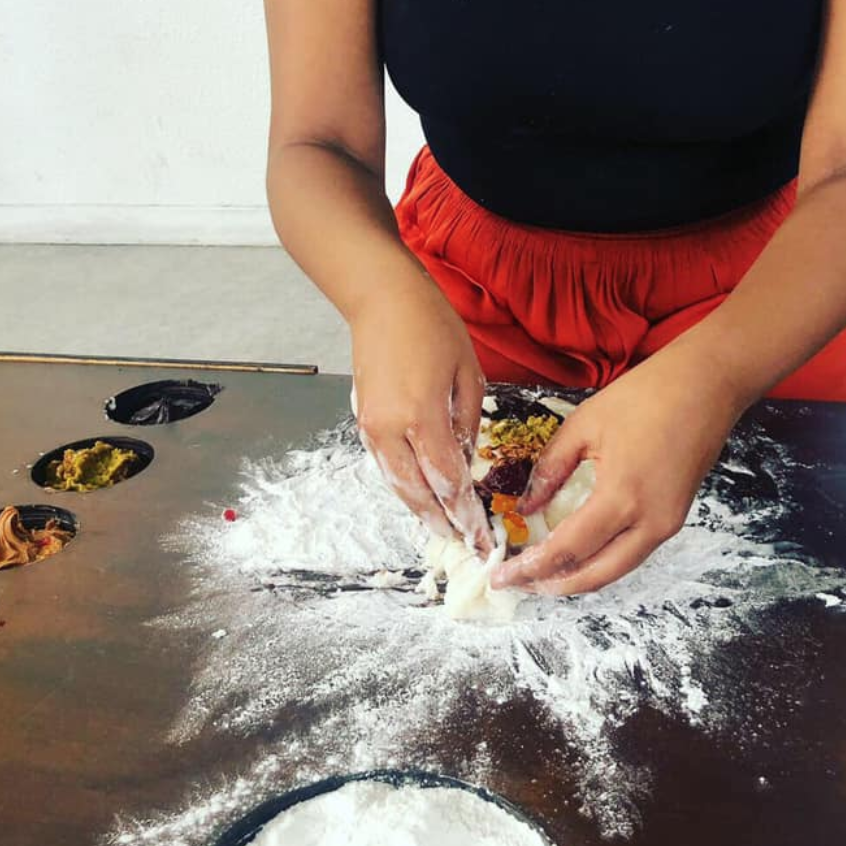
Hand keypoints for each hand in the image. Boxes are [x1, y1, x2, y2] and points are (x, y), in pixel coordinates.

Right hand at [351, 276, 492, 553]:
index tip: (482, 537)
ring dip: (420, 511)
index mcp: (421, 415)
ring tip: (444, 530)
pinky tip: (421, 497)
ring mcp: (371, 427)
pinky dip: (404, 487)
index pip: (447, 480)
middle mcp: (390, 428)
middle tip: (465, 545)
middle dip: (442, 523)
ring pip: (396, 485)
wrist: (381, 299)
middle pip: (417, 493)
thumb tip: (466, 462)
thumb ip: (467, 424)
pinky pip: (385, 467)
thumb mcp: (468, 373)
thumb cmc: (430, 325)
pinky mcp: (363, 421)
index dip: (465, 513)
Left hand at [492, 349, 747, 594]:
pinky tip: (579, 553)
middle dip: (554, 585)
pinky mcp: (676, 517)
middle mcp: (650, 522)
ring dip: (579, 578)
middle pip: (596, 575)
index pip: (567, 549)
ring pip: (618, 569)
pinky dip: (602, 561)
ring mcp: (668, 523)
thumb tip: (527, 506)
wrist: (707, 385)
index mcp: (621, 496)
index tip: (502, 577)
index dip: (531, 568)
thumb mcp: (584, 425)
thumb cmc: (645, 395)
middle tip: (519, 583)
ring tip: (543, 574)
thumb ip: (551, 468)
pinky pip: (634, 553)